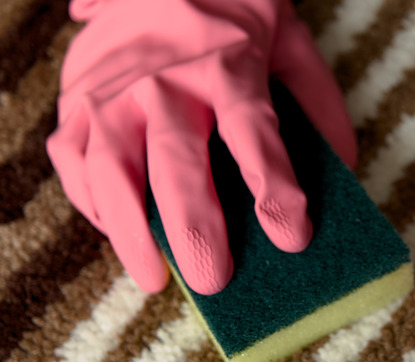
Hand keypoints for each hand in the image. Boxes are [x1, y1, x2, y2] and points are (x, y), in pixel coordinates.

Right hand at [47, 0, 356, 293]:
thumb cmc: (231, 6)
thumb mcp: (290, 39)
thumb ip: (318, 101)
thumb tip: (342, 166)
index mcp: (227, 65)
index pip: (254, 136)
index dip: (274, 190)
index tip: (292, 238)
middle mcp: (165, 81)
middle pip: (178, 164)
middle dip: (196, 229)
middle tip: (213, 281)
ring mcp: (113, 89)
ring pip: (111, 170)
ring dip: (130, 233)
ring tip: (153, 279)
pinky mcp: (78, 95)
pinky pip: (72, 157)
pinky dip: (89, 201)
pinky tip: (116, 229)